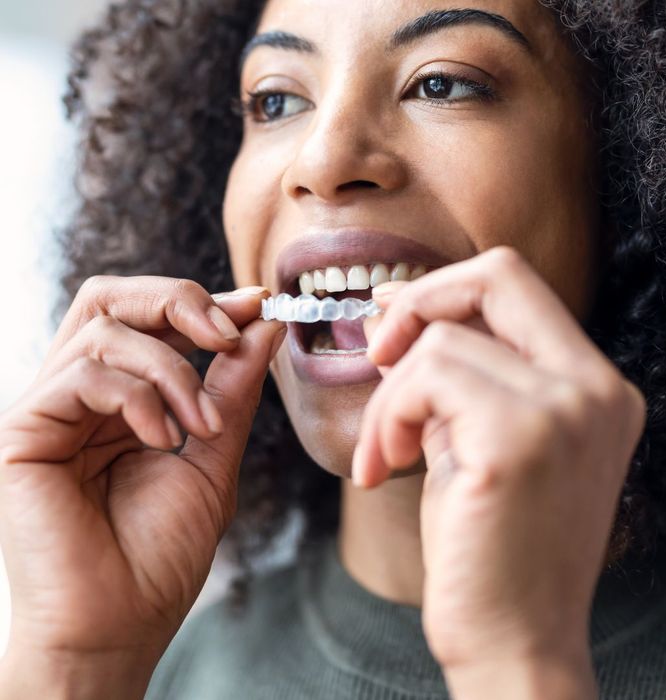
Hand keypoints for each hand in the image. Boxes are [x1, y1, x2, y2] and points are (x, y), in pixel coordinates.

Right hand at [0, 276, 284, 695]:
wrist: (120, 624)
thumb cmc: (162, 551)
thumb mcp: (214, 453)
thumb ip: (232, 387)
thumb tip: (263, 325)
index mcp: (121, 397)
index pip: (148, 317)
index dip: (202, 301)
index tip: (258, 304)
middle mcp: (80, 394)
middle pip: (112, 297)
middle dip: (178, 301)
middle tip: (226, 333)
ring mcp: (48, 410)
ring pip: (104, 329)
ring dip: (171, 367)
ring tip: (201, 423)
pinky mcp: (22, 432)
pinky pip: (82, 376)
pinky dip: (136, 398)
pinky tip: (162, 440)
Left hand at [354, 247, 645, 695]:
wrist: (514, 641)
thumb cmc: (488, 544)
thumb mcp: (477, 439)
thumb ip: (454, 373)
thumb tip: (393, 310)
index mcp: (593, 385)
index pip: (517, 284)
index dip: (445, 289)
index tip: (393, 323)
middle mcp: (595, 388)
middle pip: (496, 274)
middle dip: (418, 300)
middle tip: (377, 351)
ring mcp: (566, 410)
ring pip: (439, 341)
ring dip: (389, 396)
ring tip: (385, 451)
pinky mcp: (519, 439)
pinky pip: (425, 379)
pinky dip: (389, 417)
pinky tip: (384, 465)